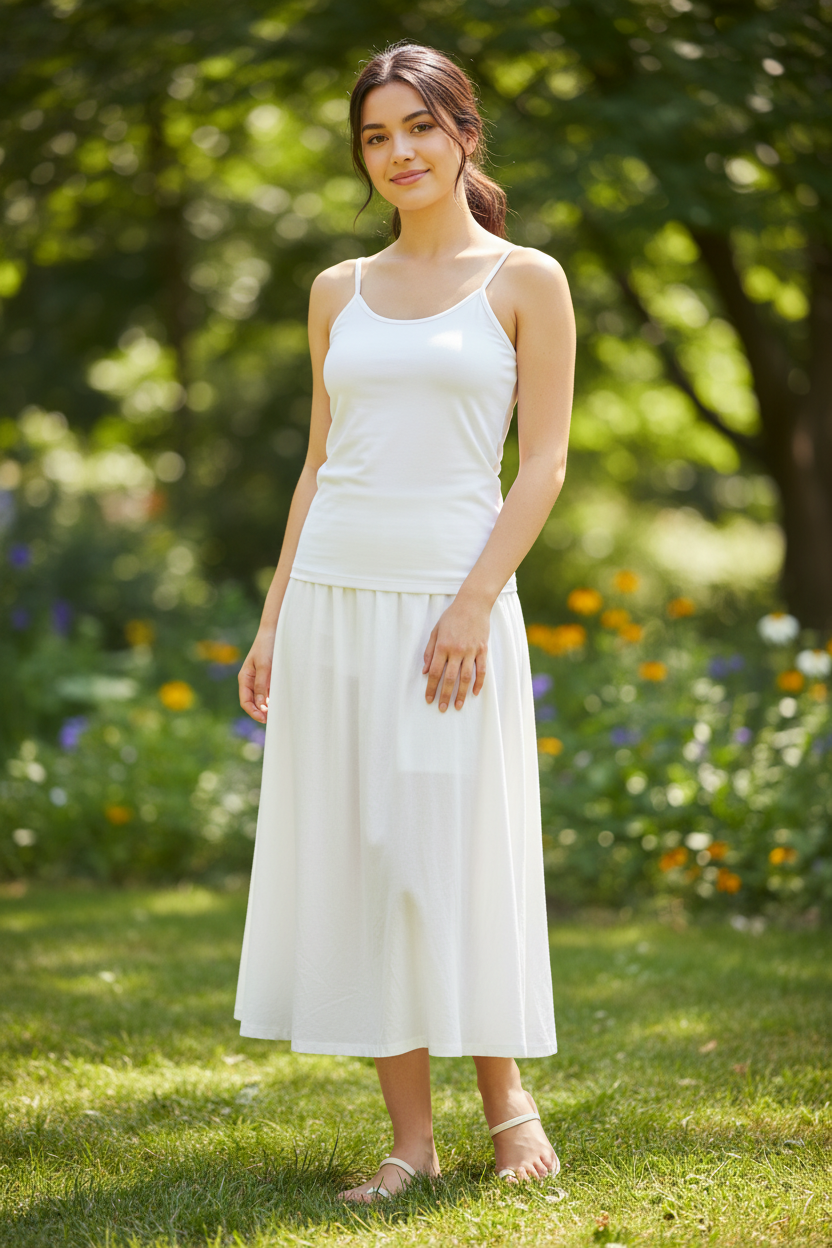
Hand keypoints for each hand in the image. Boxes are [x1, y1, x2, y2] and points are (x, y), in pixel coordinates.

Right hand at [238, 630, 274, 722]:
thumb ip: (261, 685)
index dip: (253, 712)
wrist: (274, 631)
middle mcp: (251, 681)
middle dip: (261, 712)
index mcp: (245, 678)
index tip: (263, 718)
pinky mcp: (269, 678)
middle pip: (253, 703)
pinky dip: (273, 699)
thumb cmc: (266, 646)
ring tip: (278, 714)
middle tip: (273, 719)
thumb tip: (260, 705)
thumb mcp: (264, 666)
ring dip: (268, 707)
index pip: (246, 701)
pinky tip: (281, 703)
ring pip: (262, 699)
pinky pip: (270, 692)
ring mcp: (260, 680)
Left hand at [423, 594, 490, 711]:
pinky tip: (475, 693)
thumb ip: (430, 651)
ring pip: (466, 677)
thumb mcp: (435, 631)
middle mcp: (456, 650)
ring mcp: (471, 651)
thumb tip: (425, 671)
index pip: (435, 672)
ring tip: (457, 706)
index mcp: (442, 646)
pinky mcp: (482, 650)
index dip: (431, 687)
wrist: (473, 604)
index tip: (429, 699)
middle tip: (442, 708)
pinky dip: (479, 683)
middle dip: (445, 695)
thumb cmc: (451, 617)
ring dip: (461, 693)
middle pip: (450, 678)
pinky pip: (481, 670)